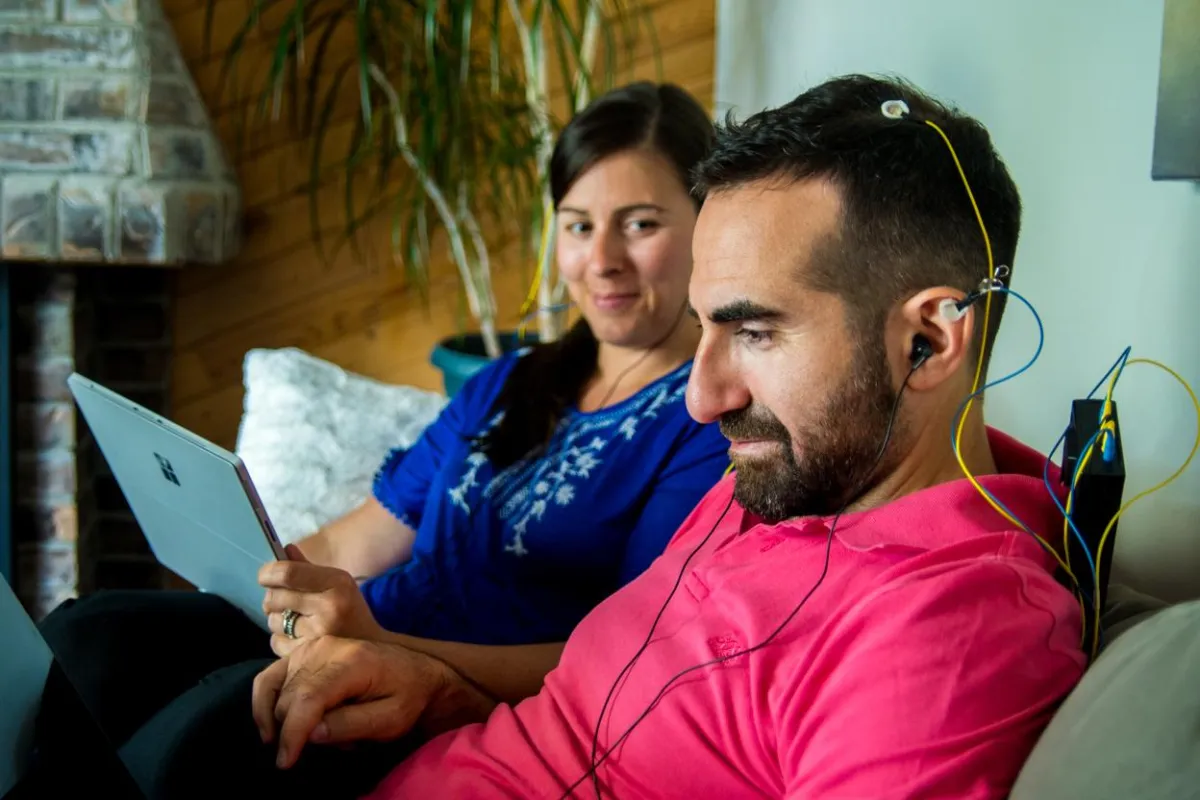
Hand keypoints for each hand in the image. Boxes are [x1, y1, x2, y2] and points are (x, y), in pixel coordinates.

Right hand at [251, 636, 448, 768]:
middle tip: (312, 752)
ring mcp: (313, 646)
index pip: (308, 699)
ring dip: (275, 719)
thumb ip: (350, 725)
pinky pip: (271, 676)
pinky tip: (273, 725)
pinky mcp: (305, 651)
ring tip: (290, 743)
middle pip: (288, 696)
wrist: (416, 671)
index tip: (286, 762)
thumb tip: (311, 734)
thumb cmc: (407, 698)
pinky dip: (266, 701)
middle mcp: (327, 648)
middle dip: (289, 731)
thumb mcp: (390, 720)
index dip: (292, 734)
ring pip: (274, 687)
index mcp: (352, 662)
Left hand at [259, 544, 383, 655]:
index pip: (288, 573)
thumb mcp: (338, 584)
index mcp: (337, 583)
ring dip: (277, 620)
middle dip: (272, 598)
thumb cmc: (350, 611)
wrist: (373, 650)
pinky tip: (297, 637)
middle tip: (283, 601)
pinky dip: (281, 639)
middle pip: (275, 597)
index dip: (268, 573)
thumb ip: (308, 568)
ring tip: (295, 621)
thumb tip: (284, 549)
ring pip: (273, 621)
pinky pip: (275, 642)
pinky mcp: (309, 655)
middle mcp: (329, 607)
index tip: (265, 576)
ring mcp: (318, 634)